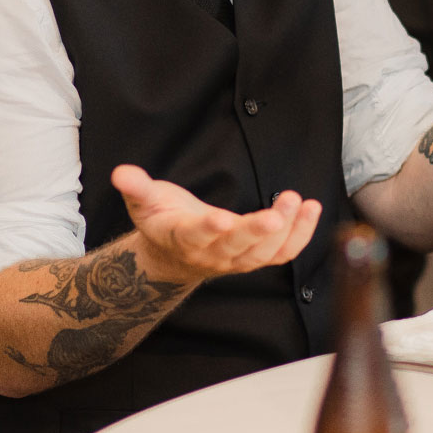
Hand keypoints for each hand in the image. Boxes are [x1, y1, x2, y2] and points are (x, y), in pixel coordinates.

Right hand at [112, 165, 321, 283]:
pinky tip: (311, 210)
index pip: (196, 235)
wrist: (174, 257)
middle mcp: (212, 253)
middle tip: (277, 212)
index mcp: (182, 238)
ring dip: (286, 230)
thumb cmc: (163, 221)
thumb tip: (121, 173)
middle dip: (257, 231)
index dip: (209, 229)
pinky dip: (300, 236)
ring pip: (264, 253)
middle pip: (237, 246)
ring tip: (299, 202)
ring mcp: (236, 260)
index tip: (221, 219)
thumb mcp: (144, 202)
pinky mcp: (255, 258)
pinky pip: (281, 254)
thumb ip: (136, 187)